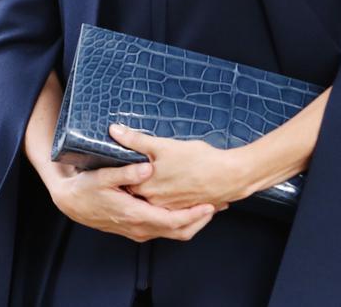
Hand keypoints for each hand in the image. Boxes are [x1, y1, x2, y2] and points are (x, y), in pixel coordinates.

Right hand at [49, 160, 217, 242]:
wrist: (72, 203)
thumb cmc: (87, 188)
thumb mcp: (104, 177)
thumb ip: (127, 172)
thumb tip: (146, 168)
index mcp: (136, 215)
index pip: (173, 221)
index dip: (194, 215)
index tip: (210, 204)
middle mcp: (140, 228)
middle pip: (179, 231)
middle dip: (200, 219)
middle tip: (218, 204)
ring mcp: (139, 230)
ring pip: (173, 232)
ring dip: (192, 221)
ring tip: (209, 205)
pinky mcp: (137, 227)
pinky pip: (165, 229)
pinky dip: (180, 221)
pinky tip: (187, 207)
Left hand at [109, 124, 250, 209]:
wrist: (227, 175)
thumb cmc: (197, 159)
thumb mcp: (163, 146)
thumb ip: (135, 140)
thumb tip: (113, 130)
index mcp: (146, 189)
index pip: (124, 182)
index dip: (123, 172)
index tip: (120, 163)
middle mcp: (156, 203)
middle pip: (138, 192)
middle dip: (137, 181)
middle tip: (138, 167)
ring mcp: (171, 208)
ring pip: (155, 200)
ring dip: (153, 190)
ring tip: (159, 174)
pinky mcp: (185, 209)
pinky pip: (171, 205)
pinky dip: (170, 196)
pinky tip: (175, 184)